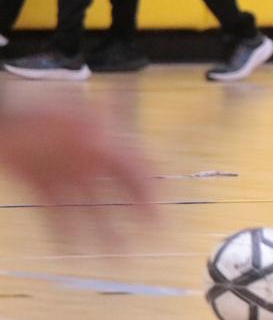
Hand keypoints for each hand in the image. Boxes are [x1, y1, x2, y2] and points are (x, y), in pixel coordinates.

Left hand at [0, 108, 154, 241]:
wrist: (2, 123)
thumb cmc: (37, 111)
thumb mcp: (74, 116)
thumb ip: (98, 129)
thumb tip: (114, 141)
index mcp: (101, 140)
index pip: (135, 166)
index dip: (151, 189)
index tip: (162, 210)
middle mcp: (87, 160)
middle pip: (118, 191)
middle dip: (136, 214)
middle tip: (152, 236)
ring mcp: (65, 174)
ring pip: (90, 208)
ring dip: (104, 232)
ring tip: (116, 255)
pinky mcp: (41, 186)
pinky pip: (57, 214)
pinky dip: (65, 232)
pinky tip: (73, 250)